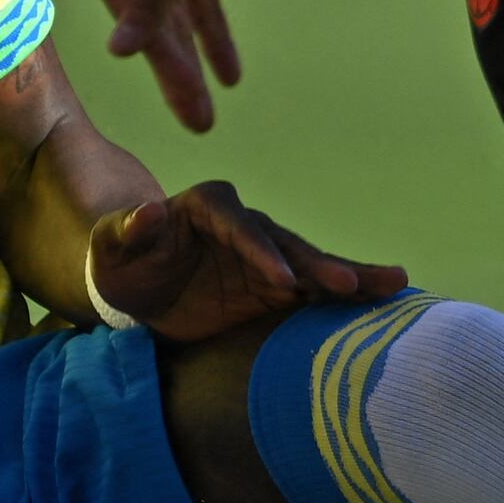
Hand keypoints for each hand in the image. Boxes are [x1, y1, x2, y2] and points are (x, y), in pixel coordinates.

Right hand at [79, 0, 262, 131]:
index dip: (169, 72)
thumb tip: (120, 53)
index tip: (194, 112)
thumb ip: (149, 8)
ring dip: (195, 67)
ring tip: (207, 116)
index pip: (142, 28)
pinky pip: (201, 8)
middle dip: (180, 81)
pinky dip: (214, 38)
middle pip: (157, 34)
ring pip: (178, 27)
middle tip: (202, 127)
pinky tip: (229, 74)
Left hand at [89, 181, 403, 341]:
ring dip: (349, 275)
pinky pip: (316, 289)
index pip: (238, 225)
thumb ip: (126, 229)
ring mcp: (266, 256)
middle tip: (350, 284)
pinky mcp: (277, 285)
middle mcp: (245, 225)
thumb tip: (150, 210)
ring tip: (393, 283)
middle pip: (286, 243)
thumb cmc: (119, 262)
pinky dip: (349, 294)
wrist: (136, 289)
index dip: (260, 250)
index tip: (280, 279)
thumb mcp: (110, 246)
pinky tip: (387, 296)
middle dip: (317, 263)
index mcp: (207, 206)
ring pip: (311, 264)